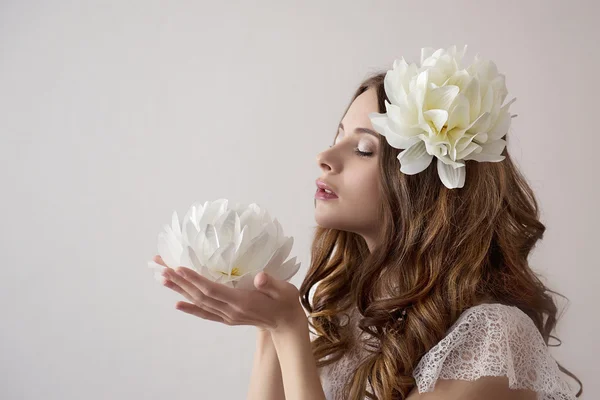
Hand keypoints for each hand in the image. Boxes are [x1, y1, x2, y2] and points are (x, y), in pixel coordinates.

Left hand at [153, 255, 306, 332]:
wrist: (287, 324)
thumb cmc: (286, 303)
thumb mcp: (285, 290)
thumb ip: (272, 284)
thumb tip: (259, 276)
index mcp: (242, 302)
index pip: (213, 290)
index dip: (195, 279)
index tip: (179, 268)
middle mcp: (230, 311)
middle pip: (200, 296)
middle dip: (180, 282)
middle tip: (162, 268)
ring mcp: (228, 316)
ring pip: (199, 303)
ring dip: (180, 291)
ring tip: (163, 279)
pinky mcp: (228, 318)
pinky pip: (205, 313)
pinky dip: (190, 308)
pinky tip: (178, 303)